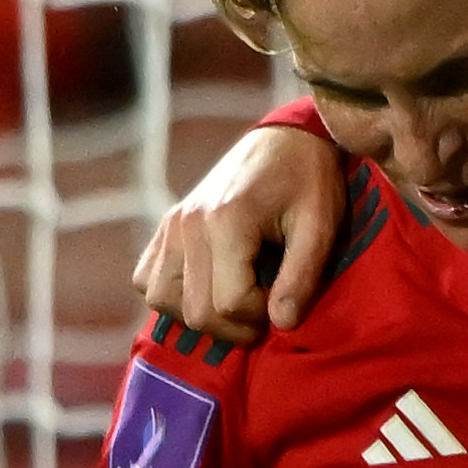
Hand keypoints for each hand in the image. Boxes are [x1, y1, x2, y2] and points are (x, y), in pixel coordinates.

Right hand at [130, 124, 347, 344]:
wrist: (285, 141)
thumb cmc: (309, 182)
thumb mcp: (320, 227)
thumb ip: (301, 278)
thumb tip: (282, 324)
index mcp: (226, 221)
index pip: (230, 304)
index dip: (261, 318)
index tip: (283, 303)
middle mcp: (187, 224)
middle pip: (195, 311)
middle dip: (234, 326)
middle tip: (264, 310)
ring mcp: (170, 225)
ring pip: (162, 300)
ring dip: (200, 315)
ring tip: (236, 302)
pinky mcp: (163, 227)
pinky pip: (146, 279)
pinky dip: (172, 295)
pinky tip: (206, 288)